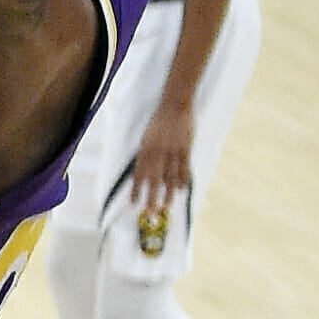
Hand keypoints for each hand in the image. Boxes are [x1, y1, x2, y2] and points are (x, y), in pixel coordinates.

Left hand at [128, 102, 195, 216]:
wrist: (174, 105)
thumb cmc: (159, 121)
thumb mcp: (147, 137)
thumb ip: (145, 154)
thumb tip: (143, 172)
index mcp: (145, 148)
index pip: (139, 174)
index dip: (136, 190)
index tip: (133, 203)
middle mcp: (157, 152)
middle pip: (153, 180)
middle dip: (150, 198)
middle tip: (149, 213)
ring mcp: (172, 151)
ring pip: (169, 178)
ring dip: (167, 194)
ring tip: (165, 207)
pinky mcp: (185, 149)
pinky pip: (183, 169)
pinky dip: (182, 181)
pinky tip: (180, 190)